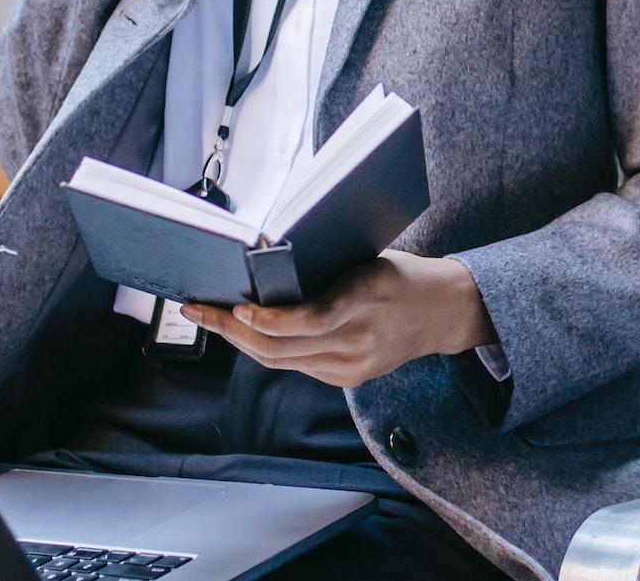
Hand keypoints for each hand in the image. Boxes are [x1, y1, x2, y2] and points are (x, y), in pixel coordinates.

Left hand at [184, 251, 497, 388]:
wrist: (441, 312)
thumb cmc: (399, 276)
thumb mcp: (364, 261)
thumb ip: (321, 273)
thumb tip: (260, 266)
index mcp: (366, 300)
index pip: (309, 320)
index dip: (267, 318)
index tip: (235, 305)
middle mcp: (359, 340)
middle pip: (281, 346)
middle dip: (232, 329)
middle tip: (199, 310)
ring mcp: (352, 366)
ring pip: (280, 360)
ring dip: (241, 341)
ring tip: (211, 319)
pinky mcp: (348, 378)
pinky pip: (295, 365)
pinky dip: (266, 348)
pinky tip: (245, 333)